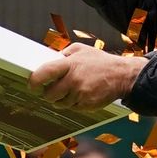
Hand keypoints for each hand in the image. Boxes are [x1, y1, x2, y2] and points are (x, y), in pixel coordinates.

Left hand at [29, 45, 146, 109]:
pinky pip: (73, 108)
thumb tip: (51, 58)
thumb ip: (65, 53)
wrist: (123, 76)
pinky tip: (82, 94)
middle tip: (53, 90)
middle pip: (49, 95)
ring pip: (60, 104)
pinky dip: (74, 103)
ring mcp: (80, 94)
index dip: (35, 80)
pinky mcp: (87, 105)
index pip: (44, 73)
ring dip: (62, 99)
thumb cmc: (102, 62)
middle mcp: (74, 81)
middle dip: (49, 94)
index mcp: (70, 65)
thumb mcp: (82, 49)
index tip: (32, 84)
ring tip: (72, 90)